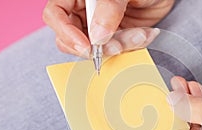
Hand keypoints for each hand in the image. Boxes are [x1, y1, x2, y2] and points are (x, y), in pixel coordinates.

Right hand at [43, 0, 174, 57]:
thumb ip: (109, 8)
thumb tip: (97, 36)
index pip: (56, 14)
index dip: (66, 33)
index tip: (87, 47)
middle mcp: (84, 11)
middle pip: (72, 39)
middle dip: (97, 48)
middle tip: (118, 46)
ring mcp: (99, 26)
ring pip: (97, 49)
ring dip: (121, 46)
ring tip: (141, 34)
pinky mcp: (115, 36)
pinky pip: (116, 49)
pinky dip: (132, 46)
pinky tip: (145, 34)